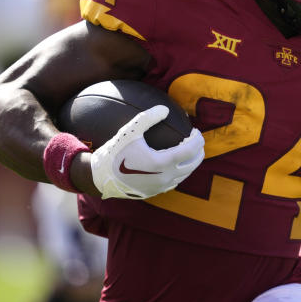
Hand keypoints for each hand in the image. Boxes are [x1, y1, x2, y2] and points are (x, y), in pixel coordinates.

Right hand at [90, 105, 204, 199]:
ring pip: (185, 175)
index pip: (190, 150)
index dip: (198, 139)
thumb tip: (165, 109)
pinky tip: (175, 164)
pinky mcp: (155, 192)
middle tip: (197, 141)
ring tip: (188, 150)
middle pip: (193, 164)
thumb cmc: (115, 152)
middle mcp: (165, 177)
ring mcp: (161, 187)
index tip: (196, 131)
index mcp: (162, 163)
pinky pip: (174, 182)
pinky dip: (180, 171)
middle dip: (199, 151)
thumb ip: (148, 118)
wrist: (101, 178)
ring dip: (190, 162)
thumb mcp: (130, 131)